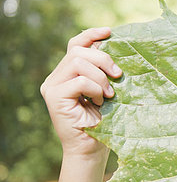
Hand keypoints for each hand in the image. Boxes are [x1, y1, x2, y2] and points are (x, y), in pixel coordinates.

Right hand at [40, 27, 121, 157]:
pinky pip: (79, 81)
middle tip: (118, 75)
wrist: (92, 149)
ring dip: (100, 77)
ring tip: (109, 94)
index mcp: (69, 72)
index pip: (76, 44)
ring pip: (78, 62)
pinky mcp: (54, 97)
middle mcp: (57, 77)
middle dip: (103, 58)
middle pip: (79, 50)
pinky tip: (100, 101)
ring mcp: (53, 86)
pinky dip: (95, 88)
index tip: (110, 32)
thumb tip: (116, 47)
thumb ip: (104, 71)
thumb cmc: (104, 121)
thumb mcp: (107, 90)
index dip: (92, 35)